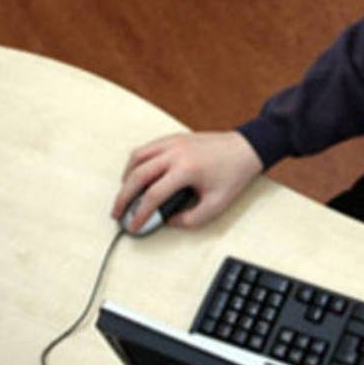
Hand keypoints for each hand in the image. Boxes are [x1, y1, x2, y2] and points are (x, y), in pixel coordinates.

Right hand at [111, 131, 262, 232]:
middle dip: (123, 197)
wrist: (246, 149)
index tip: (133, 226)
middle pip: (137, 175)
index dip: (140, 213)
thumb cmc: (234, 175)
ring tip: (125, 195)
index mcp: (186, 169)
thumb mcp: (217, 205)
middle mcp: (175, 153)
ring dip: (126, 177)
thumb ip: (192, 219)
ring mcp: (172, 142)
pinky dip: (136, 162)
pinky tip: (136, 175)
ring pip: (137, 158)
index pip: (153, 195)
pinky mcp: (174, 138)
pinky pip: (146, 148)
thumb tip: (169, 221)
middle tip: (117, 213)